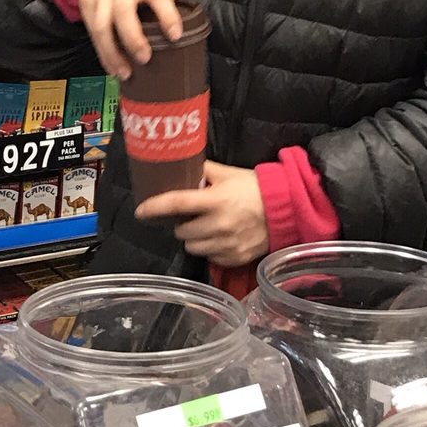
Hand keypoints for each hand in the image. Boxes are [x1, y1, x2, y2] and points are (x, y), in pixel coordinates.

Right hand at [78, 0, 181, 79]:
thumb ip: (169, 3)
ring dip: (112, 53)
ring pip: (101, 26)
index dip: (168, 16)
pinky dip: (101, 51)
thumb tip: (187, 32)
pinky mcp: (85, 1)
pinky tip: (111, 65)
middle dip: (133, 38)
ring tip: (124, 73)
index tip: (175, 36)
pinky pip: (91, 30)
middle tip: (144, 59)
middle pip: (122, 12)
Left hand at [135, 161, 269, 266]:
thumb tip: (181, 167)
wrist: (285, 209)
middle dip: (182, 223)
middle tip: (191, 215)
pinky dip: (209, 248)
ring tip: (205, 226)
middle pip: (181, 231)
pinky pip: (209, 257)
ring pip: (192, 247)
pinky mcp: (234, 259)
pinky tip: (219, 236)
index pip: (177, 204)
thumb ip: (204, 170)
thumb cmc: (254, 187)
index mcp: (215, 200)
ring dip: (193, 237)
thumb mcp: (228, 173)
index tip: (141, 211)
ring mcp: (226, 245)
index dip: (155, 207)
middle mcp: (219, 225)